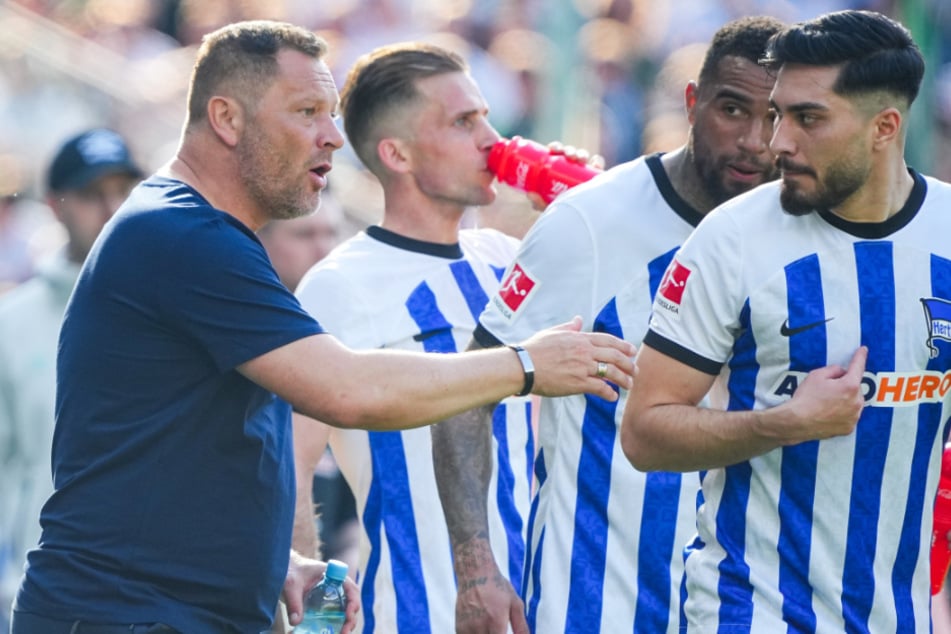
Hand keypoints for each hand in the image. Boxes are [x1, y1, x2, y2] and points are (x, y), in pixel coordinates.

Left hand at [283, 552, 359, 632]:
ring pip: (344, 613)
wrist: (284, 569)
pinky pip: (332, 618)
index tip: (348, 615)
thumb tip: (296, 622)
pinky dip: (331, 628)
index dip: (353, 602)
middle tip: (344, 632)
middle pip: (350, 604)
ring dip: (344, 626)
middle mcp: (336, 587)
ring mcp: (331, 597)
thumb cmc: (290, 570)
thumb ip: (294, 602)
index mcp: (333, 575)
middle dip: (350, 620)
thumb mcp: (291, 584)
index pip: (351, 588)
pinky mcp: (323, 607)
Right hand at [452, 537, 528, 633]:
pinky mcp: (459, 628)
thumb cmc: (497, 587)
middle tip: (500, 630)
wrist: (475, 573)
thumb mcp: (515, 604)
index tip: (505, 633)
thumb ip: (522, 627)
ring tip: (492, 627)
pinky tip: (483, 630)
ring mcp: (467, 628)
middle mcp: (479, 627)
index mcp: (495, 622)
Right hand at [521, 316, 635, 400]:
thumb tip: (578, 319)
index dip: (623, 345)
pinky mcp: (578, 383)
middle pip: (615, 356)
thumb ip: (568, 327)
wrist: (523, 366)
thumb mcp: (552, 333)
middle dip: (629, 364)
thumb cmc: (534, 349)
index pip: (608, 340)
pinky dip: (609, 393)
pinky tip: (613, 397)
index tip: (632, 351)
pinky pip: (600, 388)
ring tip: (629, 385)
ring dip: (624, 379)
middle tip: (635, 371)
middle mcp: (585, 351)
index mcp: (579, 338)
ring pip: (612, 372)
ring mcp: (583, 367)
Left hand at [524, 141, 604, 210]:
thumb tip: (530, 194)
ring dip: (582, 154)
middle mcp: (572, 167)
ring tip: (581, 160)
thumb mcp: (549, 206)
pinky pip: (598, 167)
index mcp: (559, 167)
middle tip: (568, 156)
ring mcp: (585, 171)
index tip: (552, 149)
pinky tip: (595, 163)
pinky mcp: (597, 176)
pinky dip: (598, 163)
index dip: (555, 147)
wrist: (578, 218)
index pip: (557, 153)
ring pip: (584, 158)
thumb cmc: (560, 210)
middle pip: (570, 153)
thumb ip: (539, 203)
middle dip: (569, 150)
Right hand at [781, 346, 866, 442]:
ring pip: (854, 402)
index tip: (863, 350)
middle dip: (845, 385)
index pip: (858, 367)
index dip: (860, 357)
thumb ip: (834, 370)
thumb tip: (841, 373)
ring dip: (845, 400)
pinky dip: (843, 413)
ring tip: (826, 403)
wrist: (797, 422)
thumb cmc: (806, 398)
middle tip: (827, 389)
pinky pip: (850, 416)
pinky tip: (828, 413)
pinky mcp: (849, 428)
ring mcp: (854, 416)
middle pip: (855, 387)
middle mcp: (856, 402)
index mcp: (850, 385)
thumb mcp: (816, 375)